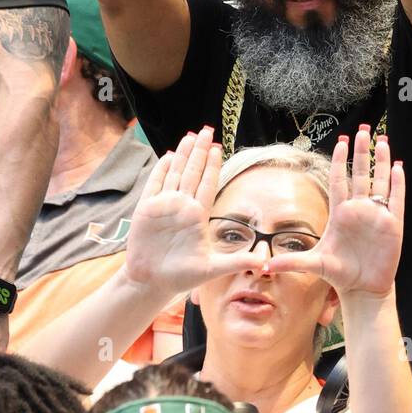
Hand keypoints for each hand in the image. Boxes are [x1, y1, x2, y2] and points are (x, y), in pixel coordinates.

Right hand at [124, 127, 265, 294]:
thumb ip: (238, 261)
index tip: (218, 147)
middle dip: (200, 151)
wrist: (152, 283)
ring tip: (190, 136)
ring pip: (176, 174)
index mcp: (198, 215)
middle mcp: (183, 206)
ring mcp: (165, 206)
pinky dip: (161, 170)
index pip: (208, 184)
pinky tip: (169, 156)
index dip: (213, 166)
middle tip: (206, 130)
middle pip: (193, 173)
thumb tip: (265, 262)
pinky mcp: (146, 210)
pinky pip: (155, 185)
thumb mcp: (213, 268)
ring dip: (183, 155)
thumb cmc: (182, 276)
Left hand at [266, 130, 403, 297]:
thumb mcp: (314, 264)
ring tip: (382, 140)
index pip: (339, 180)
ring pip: (379, 182)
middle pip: (360, 174)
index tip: (340, 142)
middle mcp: (358, 209)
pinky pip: (396, 199)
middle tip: (363, 130)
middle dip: (362, 152)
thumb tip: (266, 265)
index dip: (340, 161)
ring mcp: (376, 215)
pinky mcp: (392, 224)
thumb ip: (291, 261)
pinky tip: (397, 167)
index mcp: (340, 213)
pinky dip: (397, 183)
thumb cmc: (339, 273)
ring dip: (381, 161)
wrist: (362, 289)